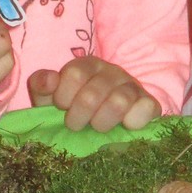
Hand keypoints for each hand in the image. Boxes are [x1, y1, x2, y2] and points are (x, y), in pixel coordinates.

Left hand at [28, 57, 161, 132]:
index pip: (75, 74)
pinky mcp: (149, 103)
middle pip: (92, 94)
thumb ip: (42, 85)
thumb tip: (49, 81)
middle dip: (79, 117)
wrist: (108, 122)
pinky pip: (146, 108)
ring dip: (102, 122)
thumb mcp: (52, 97)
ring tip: (97, 127)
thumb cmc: (76, 107)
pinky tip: (124, 127)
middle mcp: (112, 71)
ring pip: (119, 102)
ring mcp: (133, 86)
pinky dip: (133, 121)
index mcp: (87, 65)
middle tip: (76, 125)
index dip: (64, 96)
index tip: (62, 107)